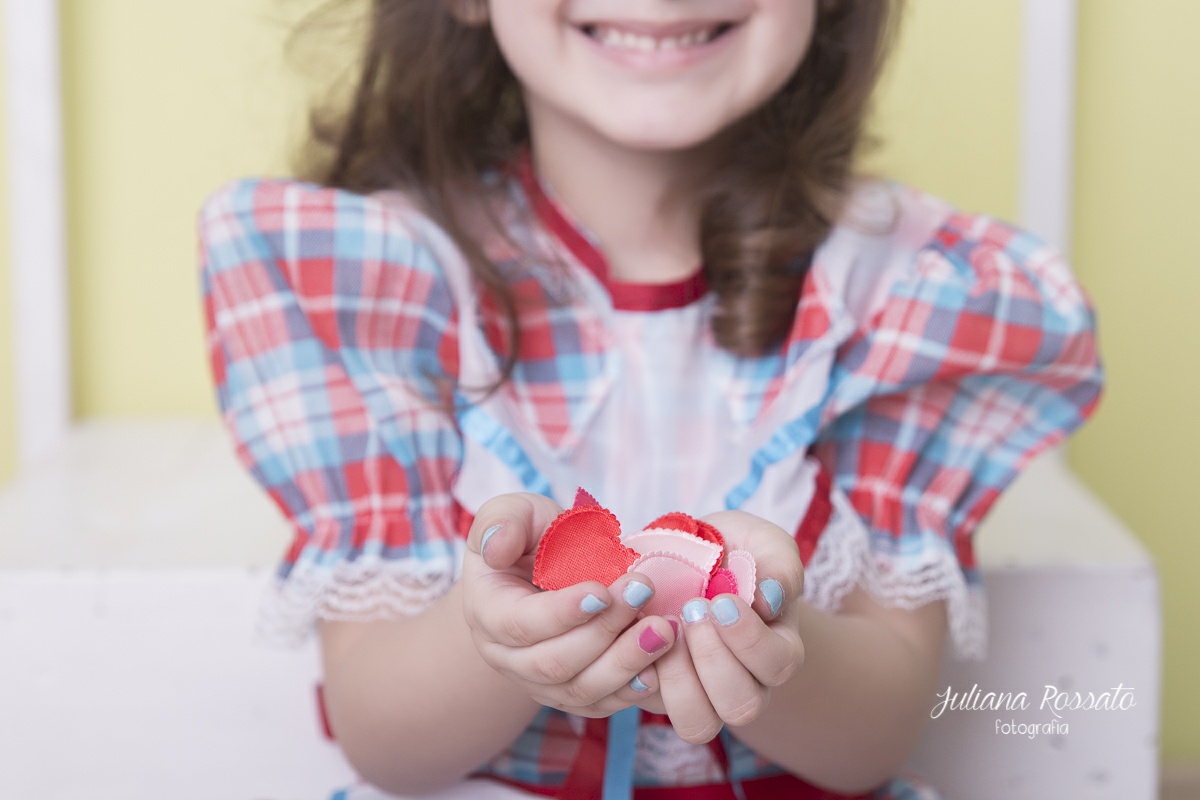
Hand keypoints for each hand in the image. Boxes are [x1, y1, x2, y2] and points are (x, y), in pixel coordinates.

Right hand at [461, 492, 678, 716]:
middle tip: (644, 593)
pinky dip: (632, 690)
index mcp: (486, 612)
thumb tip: (496, 547)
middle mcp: (506, 657)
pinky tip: (661, 667)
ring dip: (626, 662)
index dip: (562, 612)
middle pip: (554, 662)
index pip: (520, 624)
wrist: (542, 571)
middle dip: (604, 631)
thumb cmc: (530, 536)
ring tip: (664, 630)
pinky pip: (601, 704)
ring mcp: (539, 682)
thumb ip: (502, 521)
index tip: (603, 591)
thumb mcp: (514, 513)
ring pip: (581, 689)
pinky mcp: (571, 693)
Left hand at [639, 510, 805, 742]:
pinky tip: (634, 637)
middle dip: (713, 658)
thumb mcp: (763, 543)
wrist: (686, 558)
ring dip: (678, 679)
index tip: (722, 601)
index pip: (777, 666)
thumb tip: (770, 599)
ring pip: (697, 723)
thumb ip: (779, 565)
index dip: (749, 639)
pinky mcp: (656, 691)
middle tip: (691, 610)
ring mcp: (699, 693)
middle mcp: (744, 683)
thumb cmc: (734, 552)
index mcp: (777, 650)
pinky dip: (637, 674)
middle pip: (742, 706)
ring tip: (663, 631)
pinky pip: (647, 704)